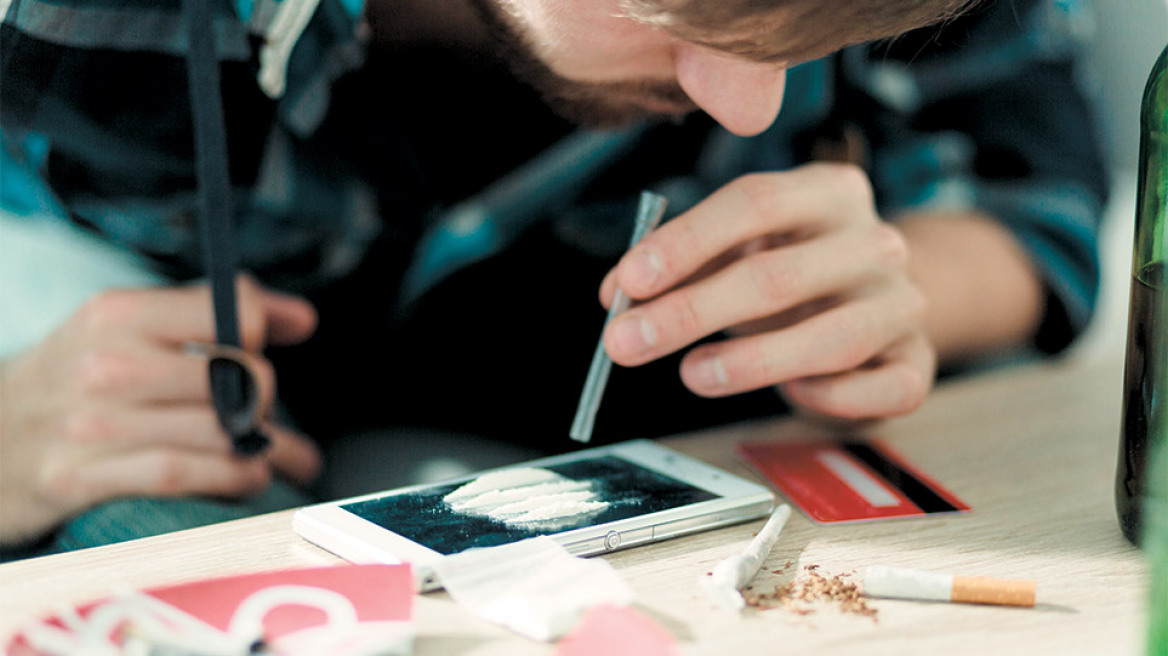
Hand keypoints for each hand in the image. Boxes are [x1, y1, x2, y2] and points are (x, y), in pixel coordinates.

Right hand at [0, 276, 320, 545]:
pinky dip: (230, 479)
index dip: (263, 325)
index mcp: (120, 314)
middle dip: (265, 398)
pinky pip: (182, 476)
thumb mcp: (125, 327)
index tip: (280, 338)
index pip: (226, 308)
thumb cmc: (72, 378)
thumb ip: (211, 313)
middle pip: (236, 376)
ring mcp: (92, 425)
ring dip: (268, 450)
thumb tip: (302, 319)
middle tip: (266, 411)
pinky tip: (249, 479)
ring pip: (217, 431)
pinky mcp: (81, 479)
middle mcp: (107, 364)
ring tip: (282, 456)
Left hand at [600, 163, 935, 420]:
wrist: (878, 301)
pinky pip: (876, 390)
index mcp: (827, 192)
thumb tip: (616, 296)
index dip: (686, 243)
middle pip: (779, 275)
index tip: (629, 282)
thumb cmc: (791, 270)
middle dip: (691, 313)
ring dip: (751, 362)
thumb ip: (680, 263)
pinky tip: (789, 396)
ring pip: (831, 338)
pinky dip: (827, 398)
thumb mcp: (737, 250)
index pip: (754, 203)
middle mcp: (875, 242)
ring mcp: (903, 304)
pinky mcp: (917, 364)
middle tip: (626, 342)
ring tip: (690, 375)